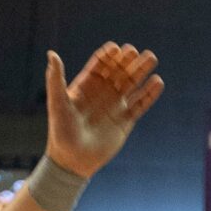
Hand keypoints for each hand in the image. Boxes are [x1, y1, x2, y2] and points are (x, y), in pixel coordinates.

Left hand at [42, 44, 164, 177]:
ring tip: (151, 58)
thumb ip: (56, 79)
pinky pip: (140, 104)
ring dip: (141, 70)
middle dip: (127, 60)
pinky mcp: (126, 121)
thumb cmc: (61, 132)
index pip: (100, 64)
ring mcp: (115, 105)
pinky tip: (158, 82)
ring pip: (132, 84)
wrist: (73, 161)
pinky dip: (149, 93)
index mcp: (86, 85)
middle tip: (134, 51)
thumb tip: (51, 54)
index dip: (109, 55)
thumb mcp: (57, 103)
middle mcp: (102, 92)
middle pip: (118, 70)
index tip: (116, 49)